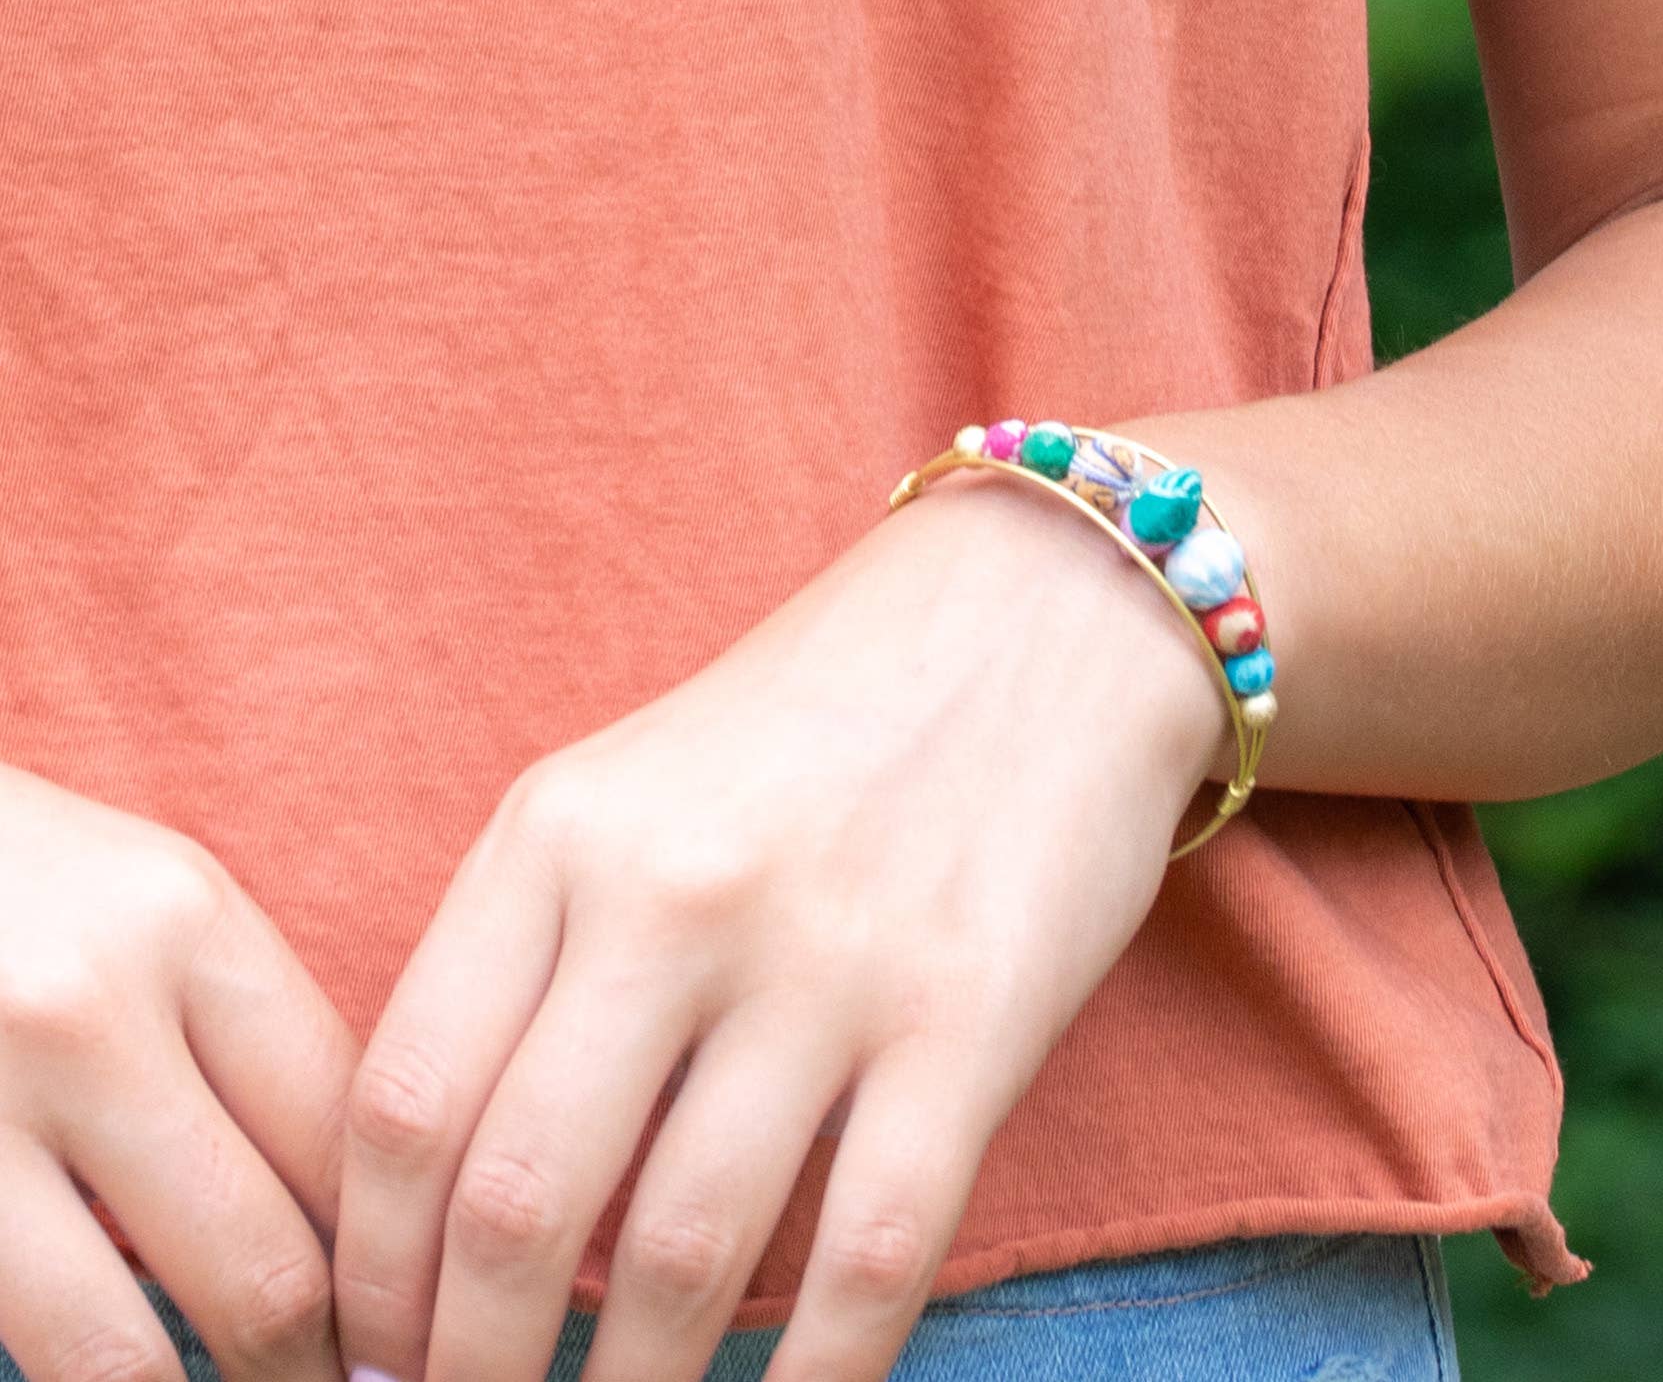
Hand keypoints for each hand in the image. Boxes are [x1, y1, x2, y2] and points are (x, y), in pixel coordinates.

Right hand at [0, 763, 359, 1381]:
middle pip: (262, 1254)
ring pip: (124, 1347)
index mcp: (192, 924)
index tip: (419, 1321)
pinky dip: (86, 1373)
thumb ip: (254, 1033)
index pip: (343, 1131)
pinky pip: (17, 1330)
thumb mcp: (161, 909)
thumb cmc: (28, 888)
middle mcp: (88, 1011)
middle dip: (319, 1362)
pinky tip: (121, 1370)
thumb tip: (361, 1211)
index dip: (399, 1254)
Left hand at [331, 474, 1225, 1381]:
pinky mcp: (970, 1016)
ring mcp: (829, 958)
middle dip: (468, 1368)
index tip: (378, 1351)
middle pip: (515, 1205)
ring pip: (681, 1258)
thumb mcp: (628, 788)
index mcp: (561, 832)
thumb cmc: (814, 718)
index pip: (403, 1102)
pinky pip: (869, 1256)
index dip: (369, 1271)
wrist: (1037, 613)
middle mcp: (676, 895)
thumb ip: (537, 962)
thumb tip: (473, 1214)